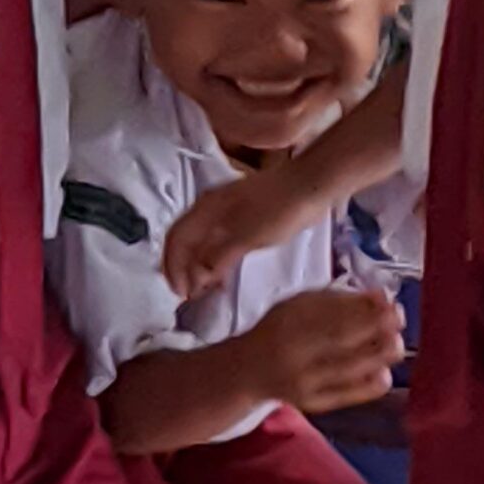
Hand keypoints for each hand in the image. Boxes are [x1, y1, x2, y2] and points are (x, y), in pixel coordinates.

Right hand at [164, 166, 318, 298]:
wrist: (310, 186)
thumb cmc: (278, 210)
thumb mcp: (247, 237)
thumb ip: (218, 257)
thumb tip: (196, 279)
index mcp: (205, 208)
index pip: (176, 238)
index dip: (173, 267)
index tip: (181, 294)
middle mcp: (209, 208)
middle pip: (183, 239)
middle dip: (180, 268)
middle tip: (188, 296)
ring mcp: (225, 212)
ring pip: (199, 241)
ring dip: (195, 265)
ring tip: (202, 291)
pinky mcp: (242, 218)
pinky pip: (216, 241)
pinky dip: (212, 260)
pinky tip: (221, 274)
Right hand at [245, 287, 403, 414]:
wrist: (250, 370)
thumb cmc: (281, 329)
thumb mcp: (300, 305)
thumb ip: (338, 299)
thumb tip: (381, 296)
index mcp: (289, 323)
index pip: (333, 315)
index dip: (365, 309)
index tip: (390, 301)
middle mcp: (294, 354)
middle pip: (341, 341)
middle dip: (377, 328)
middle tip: (399, 319)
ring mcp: (303, 382)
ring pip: (348, 369)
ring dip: (379, 355)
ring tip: (396, 343)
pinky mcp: (312, 404)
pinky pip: (347, 396)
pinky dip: (370, 386)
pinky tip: (385, 373)